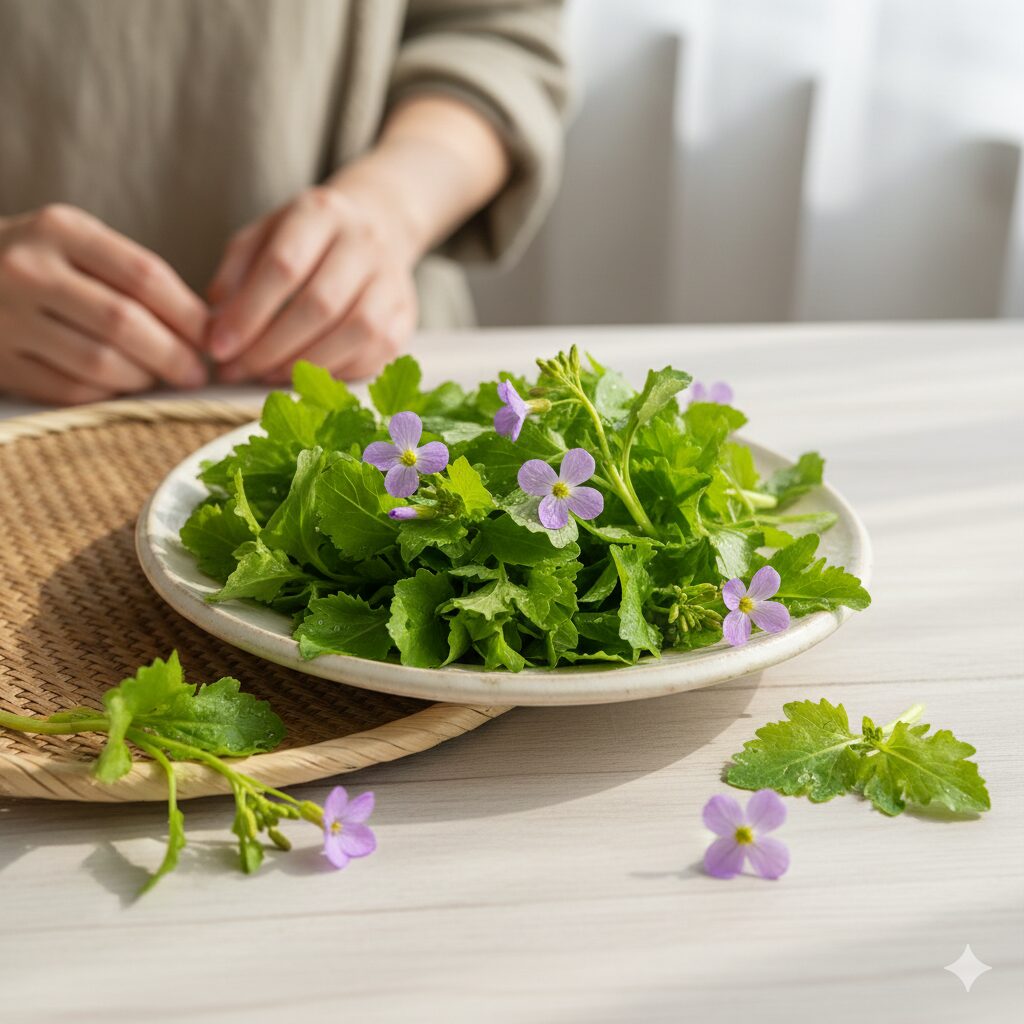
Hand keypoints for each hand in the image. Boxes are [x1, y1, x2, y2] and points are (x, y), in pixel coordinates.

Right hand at [0, 204, 207, 403]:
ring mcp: (7, 318)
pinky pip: (70, 390)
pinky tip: (119, 386)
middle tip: (196, 374)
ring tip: (159, 379)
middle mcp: (28, 269)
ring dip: (143, 379)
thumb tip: (207, 328)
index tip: (213, 338)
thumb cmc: (42, 263)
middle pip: (124, 323)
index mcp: (60, 230)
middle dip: (173, 355)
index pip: (144, 276)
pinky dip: (107, 393)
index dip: (189, 315)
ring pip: (99, 363)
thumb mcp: (80, 245)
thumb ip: (135, 276)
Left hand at [206, 182, 417, 383]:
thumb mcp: (262, 236)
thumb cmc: (305, 239)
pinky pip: (376, 353)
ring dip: (306, 364)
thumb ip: (235, 275)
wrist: (375, 227)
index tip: (219, 347)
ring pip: (355, 332)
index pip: (284, 266)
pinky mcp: (405, 315)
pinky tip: (305, 375)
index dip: (248, 313)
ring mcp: (392, 279)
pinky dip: (337, 372)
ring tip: (268, 375)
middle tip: (237, 370)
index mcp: (321, 212)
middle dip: (272, 347)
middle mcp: (364, 241)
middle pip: (320, 304)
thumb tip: (217, 328)